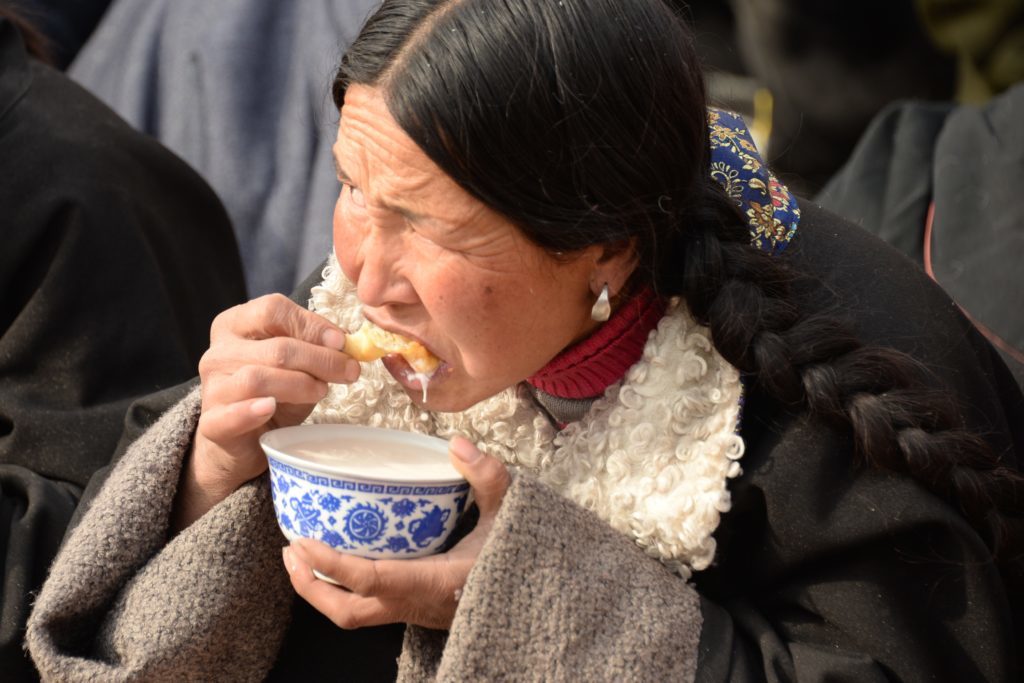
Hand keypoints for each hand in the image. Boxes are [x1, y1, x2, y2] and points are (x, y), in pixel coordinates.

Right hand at [175, 294, 360, 529]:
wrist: (246, 440)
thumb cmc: (277, 393)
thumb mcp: (299, 364)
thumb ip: (316, 348)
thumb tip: (345, 343)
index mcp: (236, 325)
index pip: (273, 310)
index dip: (312, 324)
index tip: (341, 342)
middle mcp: (219, 352)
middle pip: (275, 348)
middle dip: (320, 359)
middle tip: (349, 371)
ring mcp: (212, 388)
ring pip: (257, 378)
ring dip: (299, 385)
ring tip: (321, 392)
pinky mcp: (212, 423)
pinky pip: (231, 414)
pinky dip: (252, 411)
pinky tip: (270, 408)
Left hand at [282, 437, 509, 629]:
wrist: (536, 603)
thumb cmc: (522, 559)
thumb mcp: (511, 514)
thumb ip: (488, 478)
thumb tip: (457, 444)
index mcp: (433, 583)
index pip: (369, 580)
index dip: (330, 565)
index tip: (303, 541)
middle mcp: (416, 604)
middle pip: (348, 611)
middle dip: (311, 586)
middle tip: (292, 549)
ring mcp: (413, 611)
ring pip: (353, 615)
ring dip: (321, 590)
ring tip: (303, 556)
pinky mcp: (414, 609)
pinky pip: (367, 606)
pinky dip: (344, 587)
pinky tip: (341, 559)